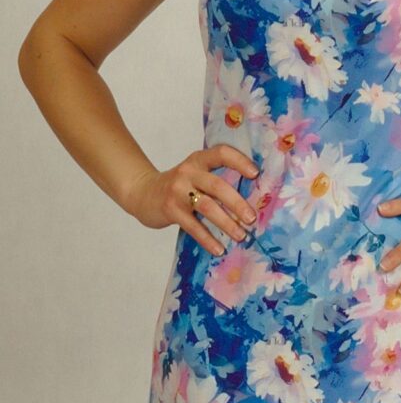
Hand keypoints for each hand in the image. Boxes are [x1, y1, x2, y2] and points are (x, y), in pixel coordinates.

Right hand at [125, 144, 259, 255]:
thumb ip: (215, 179)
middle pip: (217, 185)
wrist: (142, 193)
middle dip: (237, 203)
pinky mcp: (170, 210)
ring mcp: (178, 191)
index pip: (221, 153)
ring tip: (241, 236)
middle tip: (252, 218)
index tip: (255, 174)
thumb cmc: (178, 185)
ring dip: (226, 223)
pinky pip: (193, 226)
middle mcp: (188, 172)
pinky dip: (208, 239)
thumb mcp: (194, 174)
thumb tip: (251, 199)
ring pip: (207, 207)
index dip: (239, 161)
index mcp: (198, 160)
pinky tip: (219, 249)